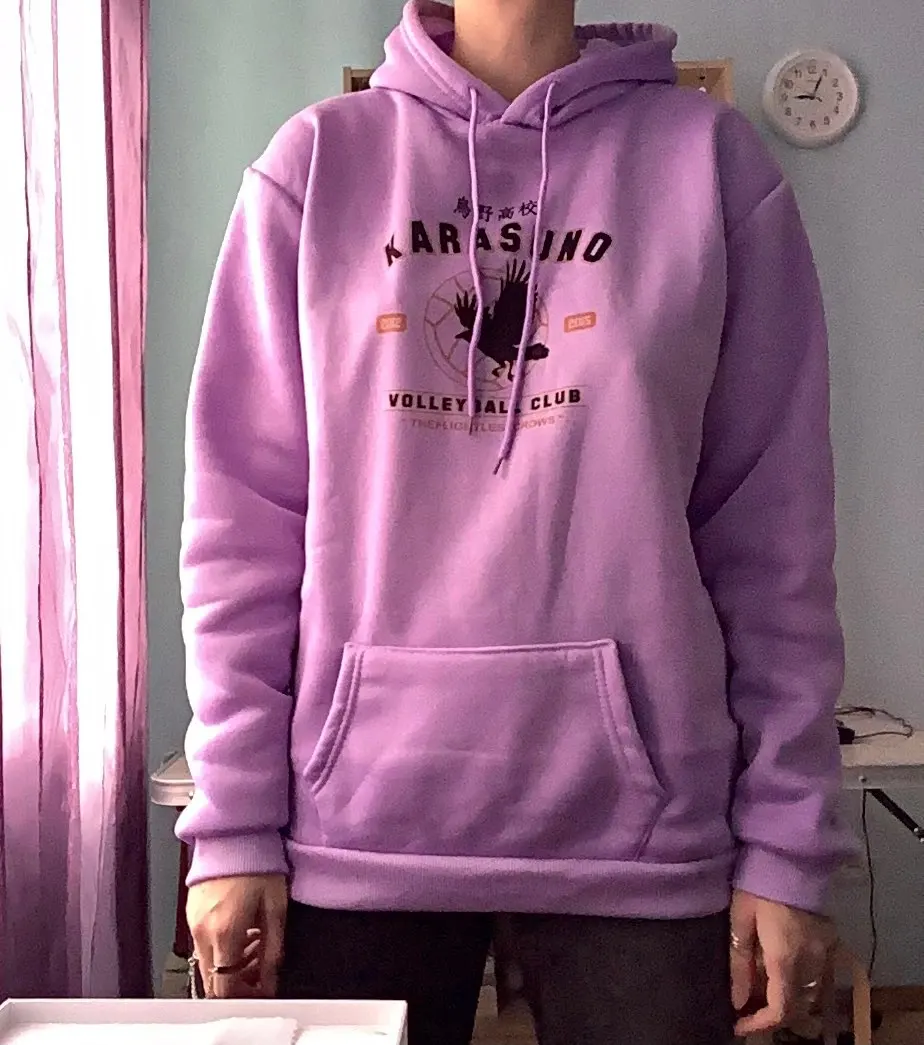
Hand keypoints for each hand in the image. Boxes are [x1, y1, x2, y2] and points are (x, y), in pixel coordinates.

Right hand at [187, 874, 287, 997]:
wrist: (233, 833)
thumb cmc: (257, 862)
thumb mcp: (275, 907)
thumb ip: (273, 949)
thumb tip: (271, 979)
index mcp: (224, 933)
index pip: (225, 987)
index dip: (244, 996)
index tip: (261, 990)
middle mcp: (202, 931)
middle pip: (213, 980)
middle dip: (237, 983)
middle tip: (261, 970)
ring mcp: (192, 922)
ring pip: (207, 963)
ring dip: (230, 966)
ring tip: (255, 946)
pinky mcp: (190, 912)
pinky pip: (202, 944)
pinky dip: (220, 948)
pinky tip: (242, 931)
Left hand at [729, 889, 834, 1037]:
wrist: (790, 854)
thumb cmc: (758, 883)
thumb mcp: (740, 920)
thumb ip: (739, 962)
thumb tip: (737, 1000)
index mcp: (786, 958)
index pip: (780, 1009)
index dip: (760, 1024)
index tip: (739, 1024)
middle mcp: (811, 961)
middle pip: (798, 1006)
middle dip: (773, 1015)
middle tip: (746, 1009)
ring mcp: (824, 950)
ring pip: (810, 993)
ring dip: (787, 1000)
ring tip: (759, 992)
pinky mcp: (829, 938)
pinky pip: (817, 974)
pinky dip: (799, 983)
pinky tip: (779, 973)